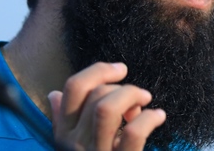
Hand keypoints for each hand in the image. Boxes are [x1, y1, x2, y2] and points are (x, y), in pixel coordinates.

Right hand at [48, 62, 165, 150]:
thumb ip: (65, 121)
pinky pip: (134, 132)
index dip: (99, 70)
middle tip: (139, 98)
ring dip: (131, 95)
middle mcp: (75, 145)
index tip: (121, 69)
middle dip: (123, 88)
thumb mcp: (77, 145)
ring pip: (106, 107)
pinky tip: (158, 116)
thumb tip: (55, 94)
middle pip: (96, 95)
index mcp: (64, 134)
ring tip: (146, 101)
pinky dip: (149, 117)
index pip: (73, 87)